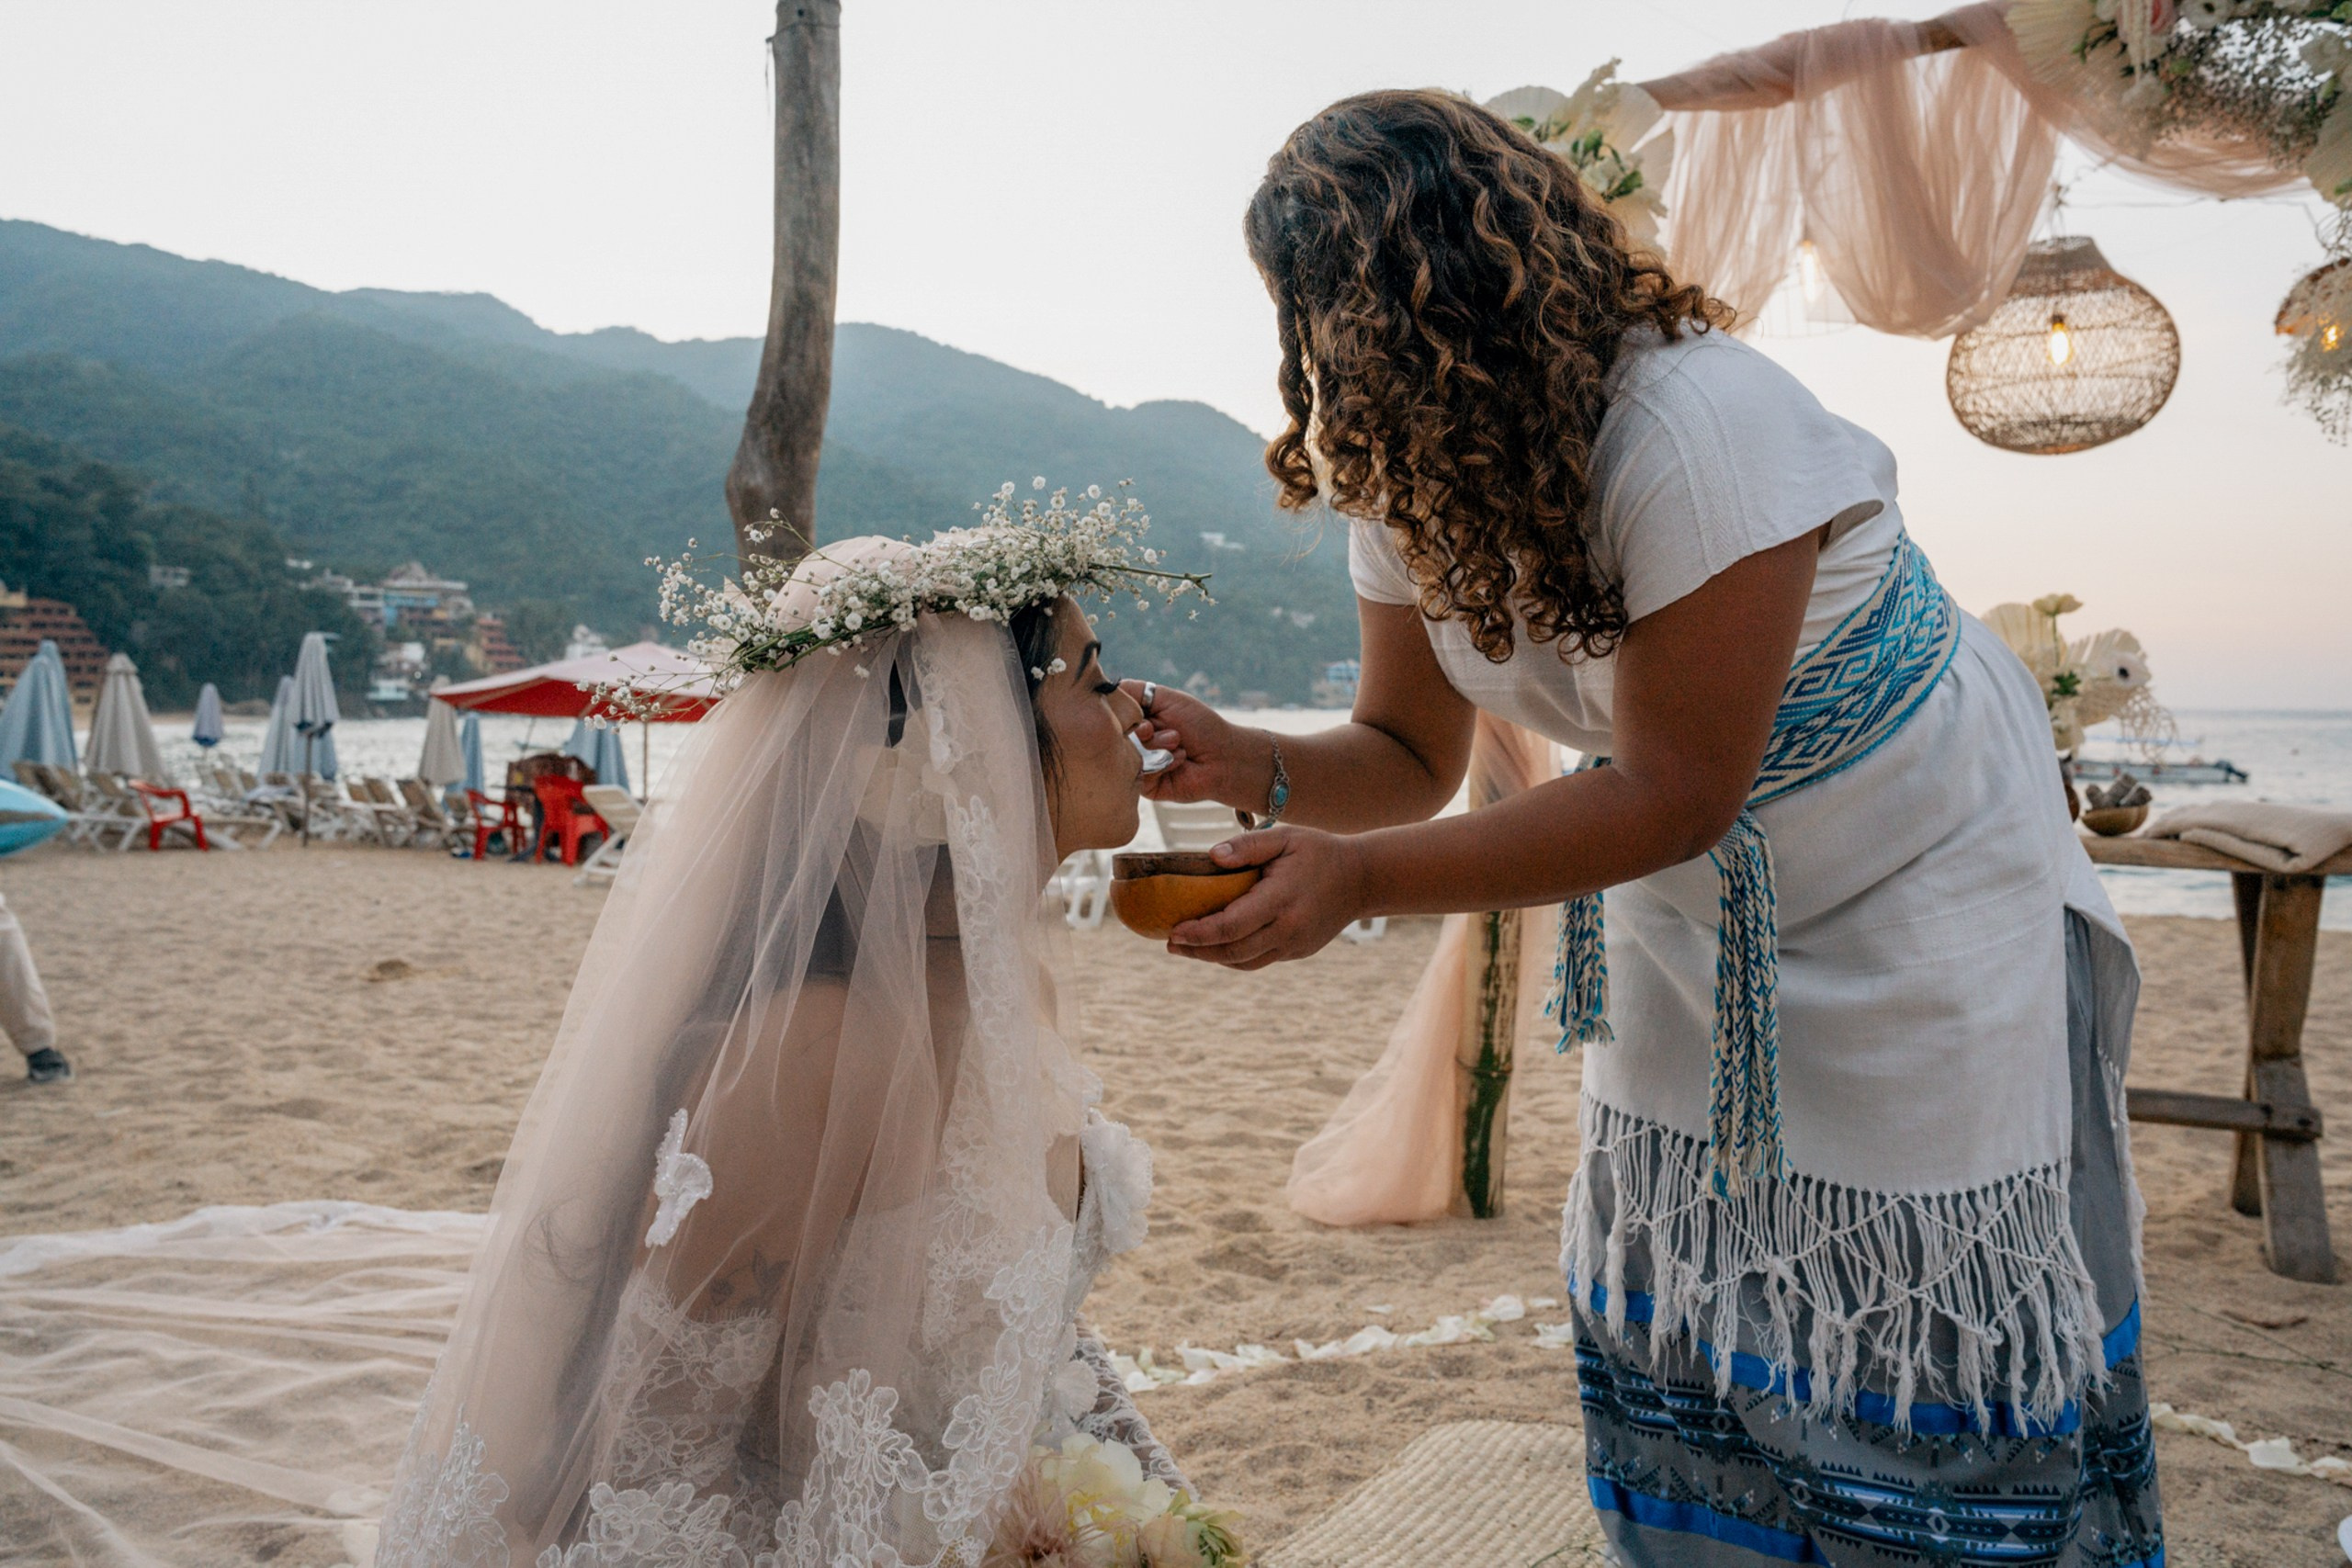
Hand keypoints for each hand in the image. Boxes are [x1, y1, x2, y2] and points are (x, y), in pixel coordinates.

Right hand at [1118, 680, 1270, 807]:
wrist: (1224, 756)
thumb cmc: (1200, 725)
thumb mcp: (1167, 697)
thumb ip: (1134, 690)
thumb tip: (1104, 689)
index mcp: (1137, 721)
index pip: (1111, 715)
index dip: (1123, 714)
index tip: (1142, 716)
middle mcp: (1134, 743)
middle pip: (1114, 736)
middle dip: (1143, 731)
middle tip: (1162, 730)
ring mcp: (1138, 765)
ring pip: (1126, 755)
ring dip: (1157, 746)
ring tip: (1178, 744)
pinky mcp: (1145, 786)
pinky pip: (1138, 774)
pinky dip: (1161, 764)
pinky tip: (1179, 761)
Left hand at [1165, 826, 1365, 969]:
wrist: (1362, 879)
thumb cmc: (1319, 852)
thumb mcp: (1285, 837)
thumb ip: (1248, 845)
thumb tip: (1211, 856)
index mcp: (1281, 900)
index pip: (1230, 926)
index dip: (1198, 933)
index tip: (1173, 930)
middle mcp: (1288, 929)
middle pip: (1232, 951)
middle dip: (1197, 950)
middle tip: (1170, 943)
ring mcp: (1294, 944)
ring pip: (1244, 962)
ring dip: (1213, 958)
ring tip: (1187, 948)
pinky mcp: (1298, 951)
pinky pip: (1259, 960)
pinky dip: (1234, 957)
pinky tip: (1217, 947)